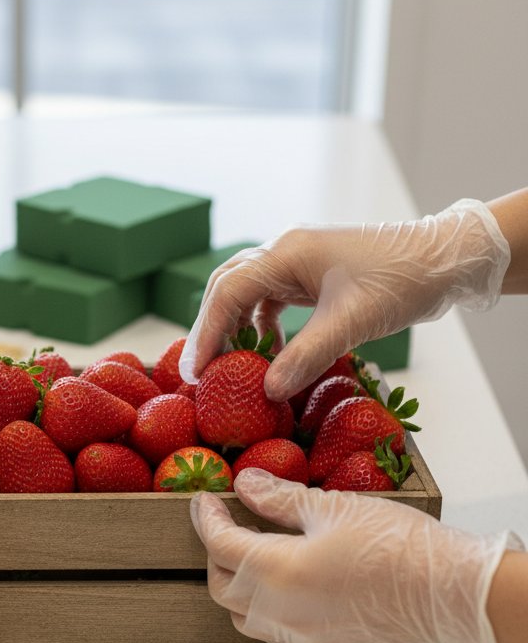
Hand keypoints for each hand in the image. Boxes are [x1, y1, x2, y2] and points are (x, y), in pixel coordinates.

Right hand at [179, 198, 509, 400]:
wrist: (445, 259)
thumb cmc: (401, 280)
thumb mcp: (351, 322)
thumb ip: (306, 356)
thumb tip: (268, 391)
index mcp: (287, 253)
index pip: (228, 292)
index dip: (207, 332)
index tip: (197, 370)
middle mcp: (285, 252)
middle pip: (228, 288)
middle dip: (211, 329)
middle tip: (200, 371)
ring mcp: (298, 262)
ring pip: (247, 294)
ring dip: (234, 328)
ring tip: (228, 365)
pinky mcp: (312, 276)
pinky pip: (271, 301)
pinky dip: (262, 327)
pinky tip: (269, 354)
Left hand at [190, 468, 518, 642]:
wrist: (451, 593)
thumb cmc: (397, 545)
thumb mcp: (332, 507)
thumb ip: (280, 498)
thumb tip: (246, 485)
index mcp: (274, 571)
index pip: (219, 544)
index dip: (206, 519)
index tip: (205, 502)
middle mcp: (279, 612)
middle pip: (222, 586)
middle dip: (216, 555)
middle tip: (228, 526)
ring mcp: (302, 637)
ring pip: (245, 618)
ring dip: (238, 588)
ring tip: (253, 558)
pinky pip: (280, 634)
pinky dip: (270, 611)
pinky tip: (288, 589)